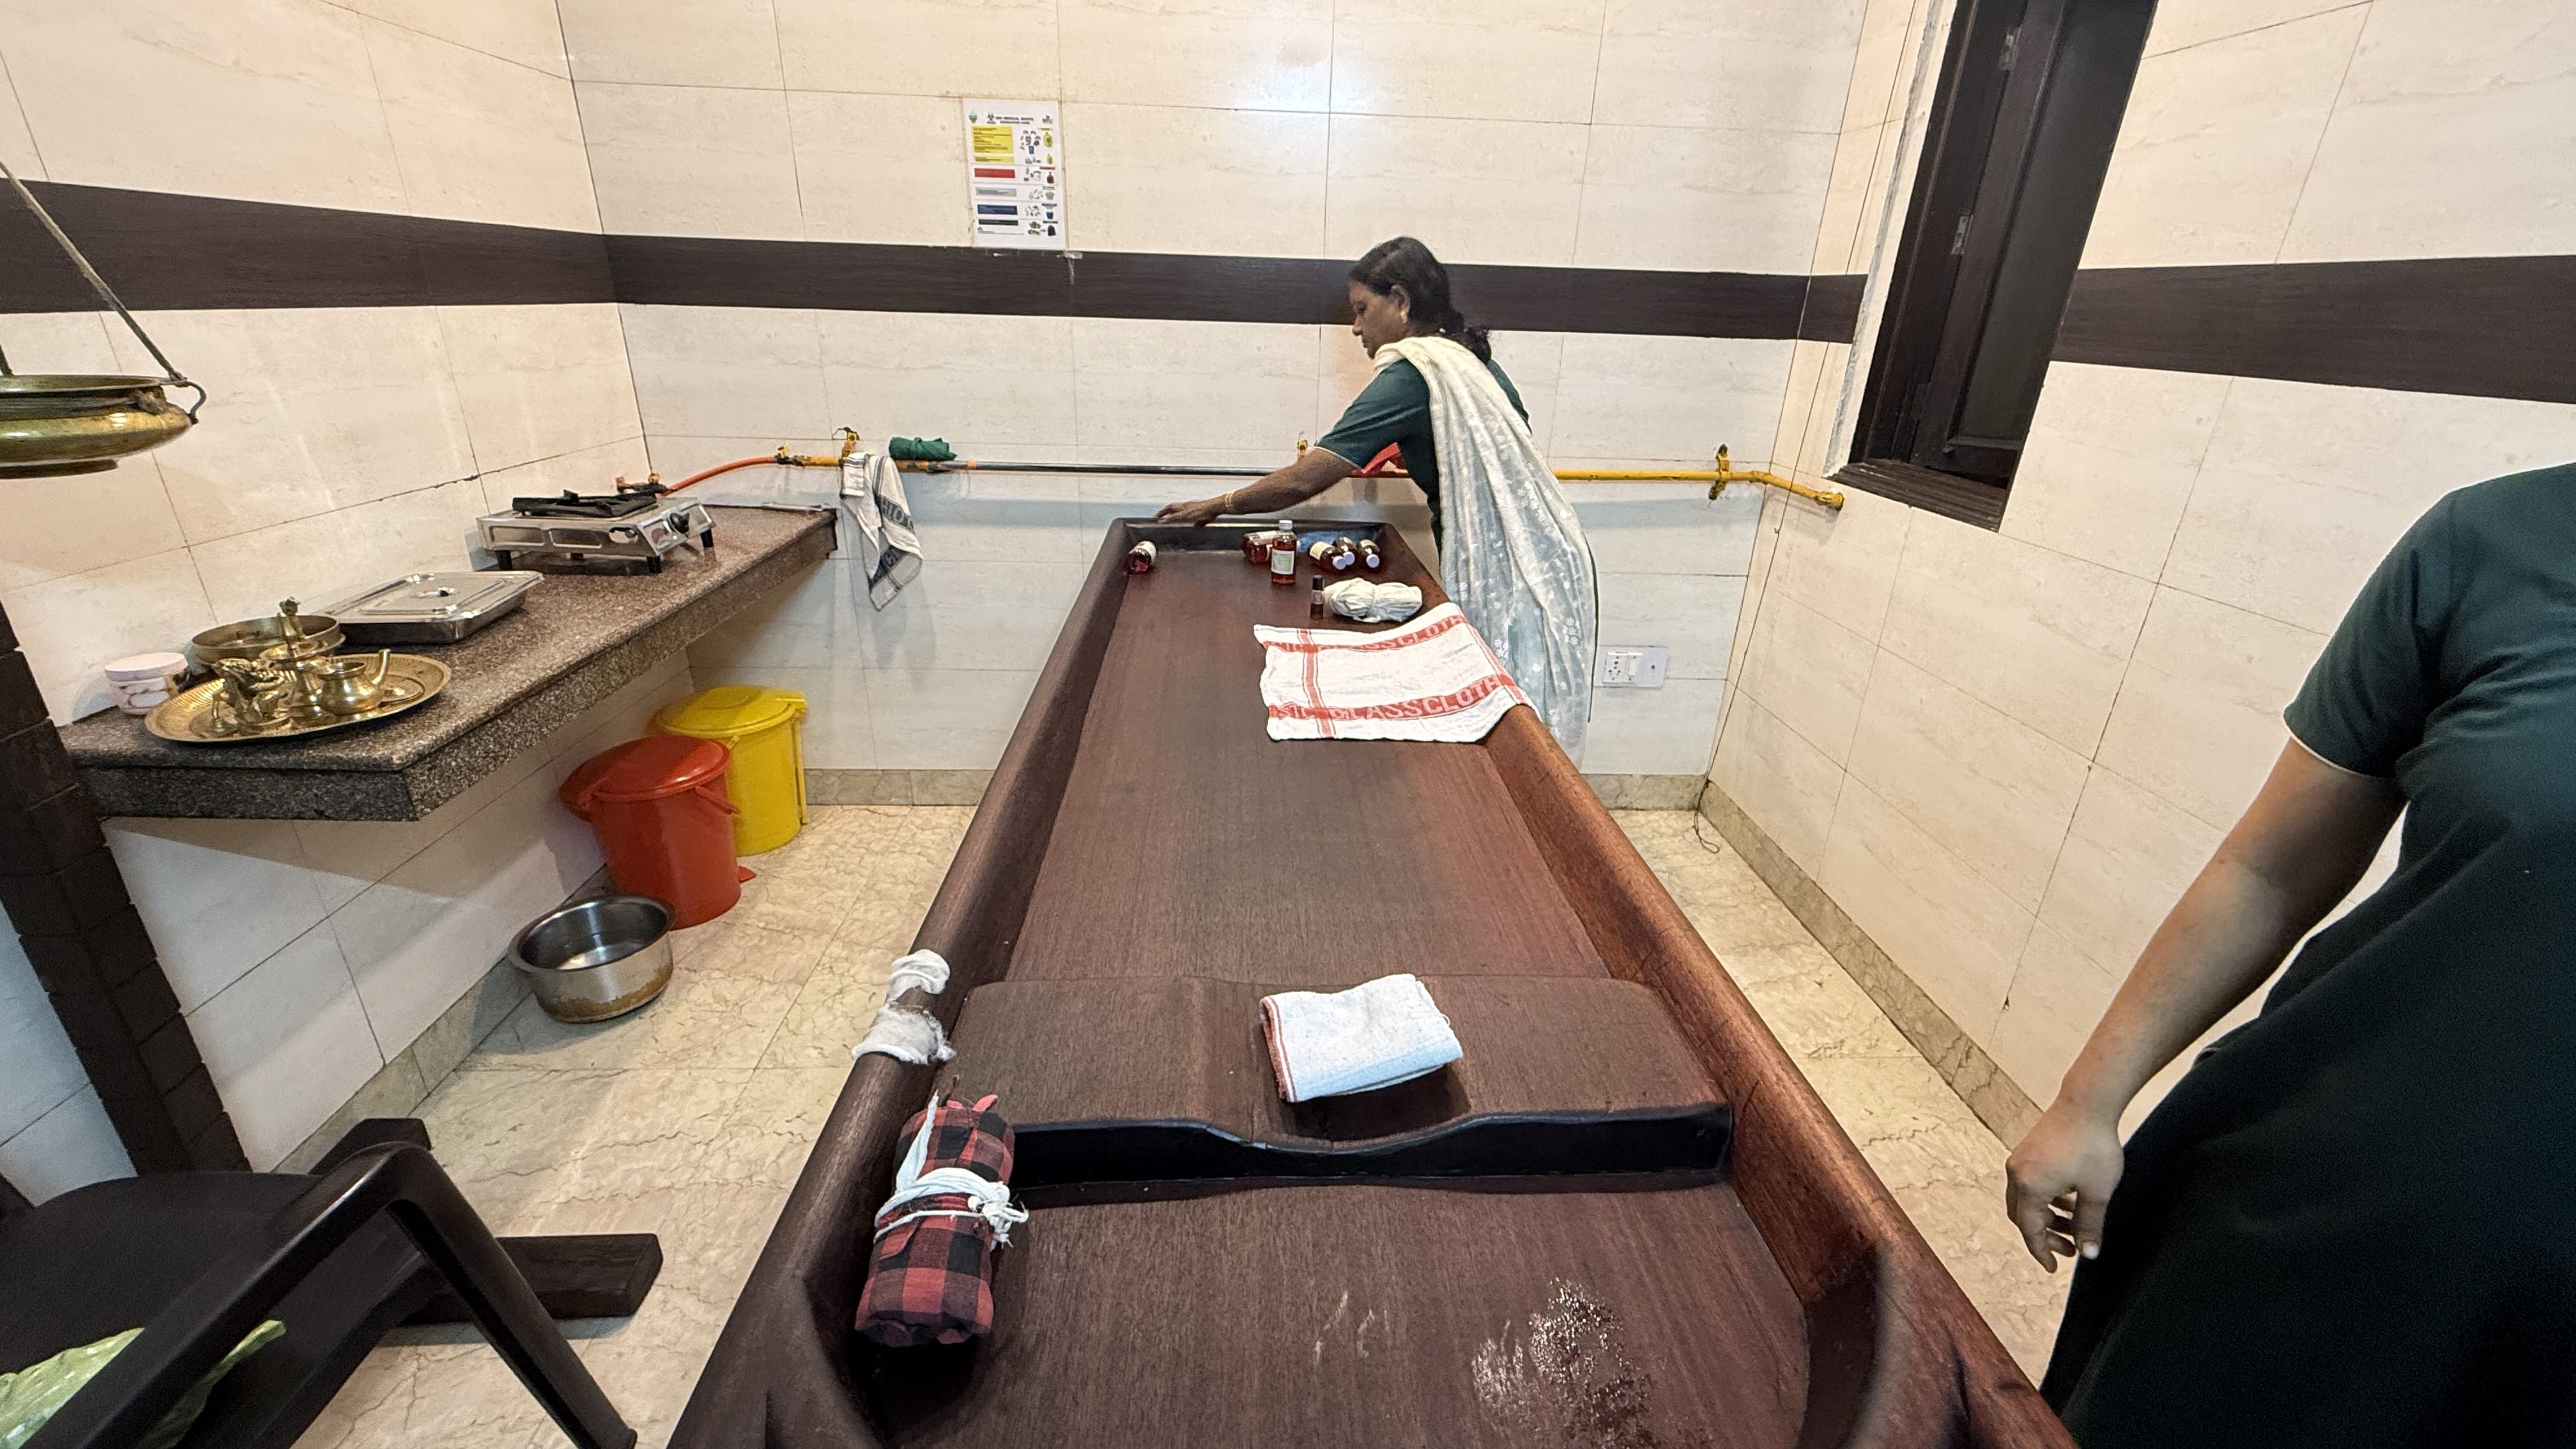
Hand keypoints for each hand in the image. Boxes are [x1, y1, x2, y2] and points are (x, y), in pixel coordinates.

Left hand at [1154, 495, 1229, 525]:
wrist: (1214, 507)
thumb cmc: (1212, 511)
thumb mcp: (1204, 519)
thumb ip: (1199, 523)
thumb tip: (1196, 526)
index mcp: (1190, 506)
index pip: (1177, 507)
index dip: (1170, 510)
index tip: (1165, 513)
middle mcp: (1186, 506)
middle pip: (1171, 506)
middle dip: (1163, 510)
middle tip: (1156, 515)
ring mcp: (1185, 509)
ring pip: (1170, 509)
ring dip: (1162, 513)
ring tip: (1156, 517)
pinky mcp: (1186, 514)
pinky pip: (1174, 517)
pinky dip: (1167, 519)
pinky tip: (1162, 522)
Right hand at [2005, 1100, 2124, 1270]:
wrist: (2087, 1102)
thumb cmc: (2093, 1146)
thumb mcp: (2097, 1193)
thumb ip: (2090, 1226)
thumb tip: (2089, 1253)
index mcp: (2029, 1187)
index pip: (2030, 1231)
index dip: (2042, 1252)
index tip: (2053, 1268)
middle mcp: (2017, 1174)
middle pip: (2023, 1217)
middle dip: (2045, 1236)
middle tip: (2069, 1249)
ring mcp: (2020, 1160)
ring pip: (2027, 1200)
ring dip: (2048, 1217)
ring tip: (2075, 1223)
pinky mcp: (2028, 1150)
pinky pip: (2030, 1183)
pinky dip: (2047, 1198)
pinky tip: (2070, 1199)